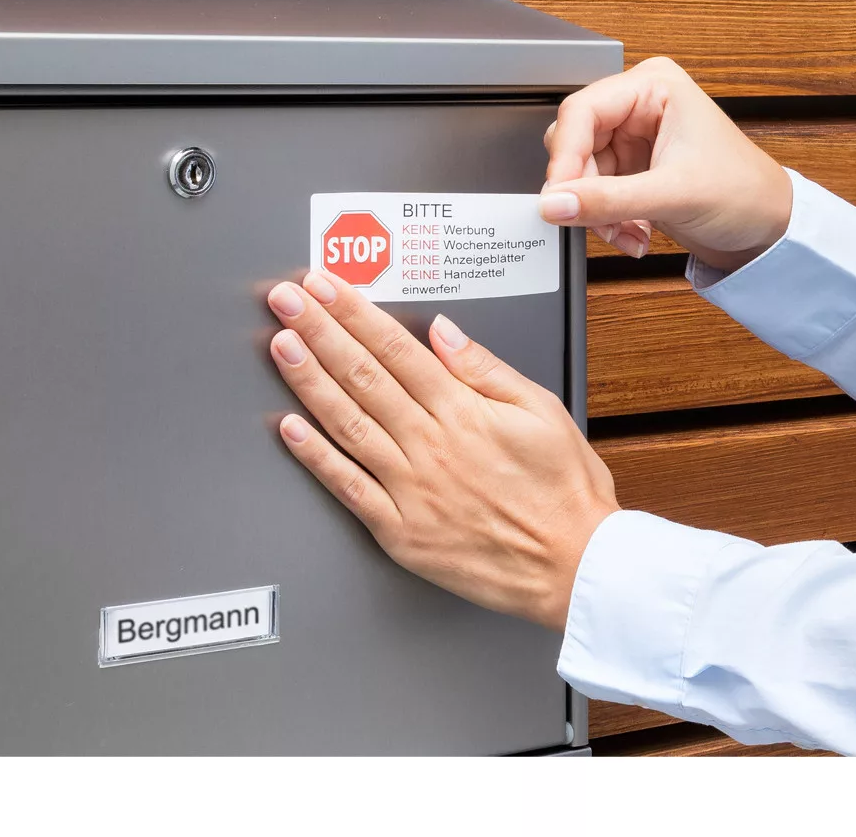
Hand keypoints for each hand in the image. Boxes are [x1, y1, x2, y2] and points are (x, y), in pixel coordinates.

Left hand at [264, 271, 618, 630]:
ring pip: (348, 424)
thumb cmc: (563, 491)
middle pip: (363, 376)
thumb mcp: (541, 410)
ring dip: (308, 381)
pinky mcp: (401, 532)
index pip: (395, 348)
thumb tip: (443, 332)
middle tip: (287, 300)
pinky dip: (317, 459)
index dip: (354, 313)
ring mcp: (410, 489)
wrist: (574, 566)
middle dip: (319, 331)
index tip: (327, 288)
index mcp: (462, 412)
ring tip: (281, 346)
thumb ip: (485, 368)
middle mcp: (430, 445)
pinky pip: (350, 489)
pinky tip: (290, 431)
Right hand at [538, 56, 792, 270]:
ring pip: (579, 174)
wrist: (767, 228)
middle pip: (574, 144)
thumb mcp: (671, 195)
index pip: (581, 111)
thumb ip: (606, 200)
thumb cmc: (744, 193)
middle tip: (596, 218)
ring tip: (627, 232)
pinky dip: (605, 220)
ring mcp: (631, 138)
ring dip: (596, 212)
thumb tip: (554, 203)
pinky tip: (633, 233)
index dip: (565, 157)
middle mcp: (638, 106)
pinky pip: (591, 194)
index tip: (558, 197)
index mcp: (653, 87)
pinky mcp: (628, 169)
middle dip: (585, 190)